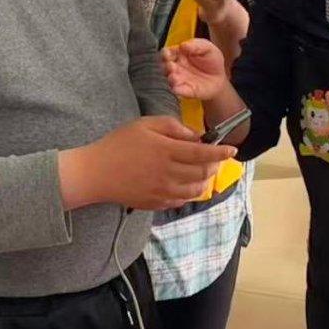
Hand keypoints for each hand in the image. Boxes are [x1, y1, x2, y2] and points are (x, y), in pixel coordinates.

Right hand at [61, 116, 235, 210]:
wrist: (96, 173)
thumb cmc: (118, 144)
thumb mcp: (144, 125)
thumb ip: (172, 127)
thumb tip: (194, 136)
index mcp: (167, 150)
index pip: (203, 153)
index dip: (221, 152)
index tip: (232, 151)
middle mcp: (169, 173)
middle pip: (203, 173)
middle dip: (214, 166)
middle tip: (213, 160)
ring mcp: (163, 191)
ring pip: (196, 189)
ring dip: (204, 180)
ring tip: (202, 173)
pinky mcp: (157, 203)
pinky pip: (181, 200)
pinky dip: (189, 192)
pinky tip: (183, 184)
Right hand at [161, 39, 229, 100]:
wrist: (219, 77)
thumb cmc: (211, 60)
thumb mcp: (207, 48)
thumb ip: (196, 45)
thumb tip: (183, 45)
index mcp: (178, 54)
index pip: (166, 53)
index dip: (165, 53)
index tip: (167, 54)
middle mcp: (176, 67)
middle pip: (164, 66)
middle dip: (166, 66)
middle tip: (171, 66)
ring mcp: (179, 79)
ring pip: (169, 79)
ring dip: (170, 78)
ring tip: (175, 77)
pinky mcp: (184, 90)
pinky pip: (177, 91)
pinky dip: (175, 89)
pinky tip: (177, 87)